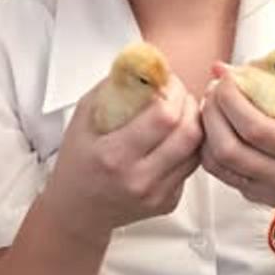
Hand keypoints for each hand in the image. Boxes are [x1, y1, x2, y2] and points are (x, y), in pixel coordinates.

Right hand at [43, 73, 202, 241]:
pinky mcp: (169, 203)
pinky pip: (191, 166)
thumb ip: (111, 88)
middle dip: (189, 104)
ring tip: (180, 111)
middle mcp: (139, 178)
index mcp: (114, 156)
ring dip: (194, 123)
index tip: (168, 81)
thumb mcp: (82, 118)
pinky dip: (188, 146)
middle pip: (188, 132)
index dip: (173, 92)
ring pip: (197, 149)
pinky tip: (173, 137)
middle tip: (179, 93)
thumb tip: (141, 63)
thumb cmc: (77, 162)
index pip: (163, 117)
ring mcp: (157, 194)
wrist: (77, 211)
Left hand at [200, 64, 274, 221]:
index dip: (233, 100)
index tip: (228, 80)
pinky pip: (218, 172)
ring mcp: (268, 191)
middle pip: (229, 147)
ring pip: (217, 161)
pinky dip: (209, 145)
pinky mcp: (253, 197)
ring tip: (213, 105)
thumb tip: (230, 68)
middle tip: (215, 90)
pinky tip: (215, 127)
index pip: (256, 127)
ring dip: (206, 128)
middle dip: (213, 112)